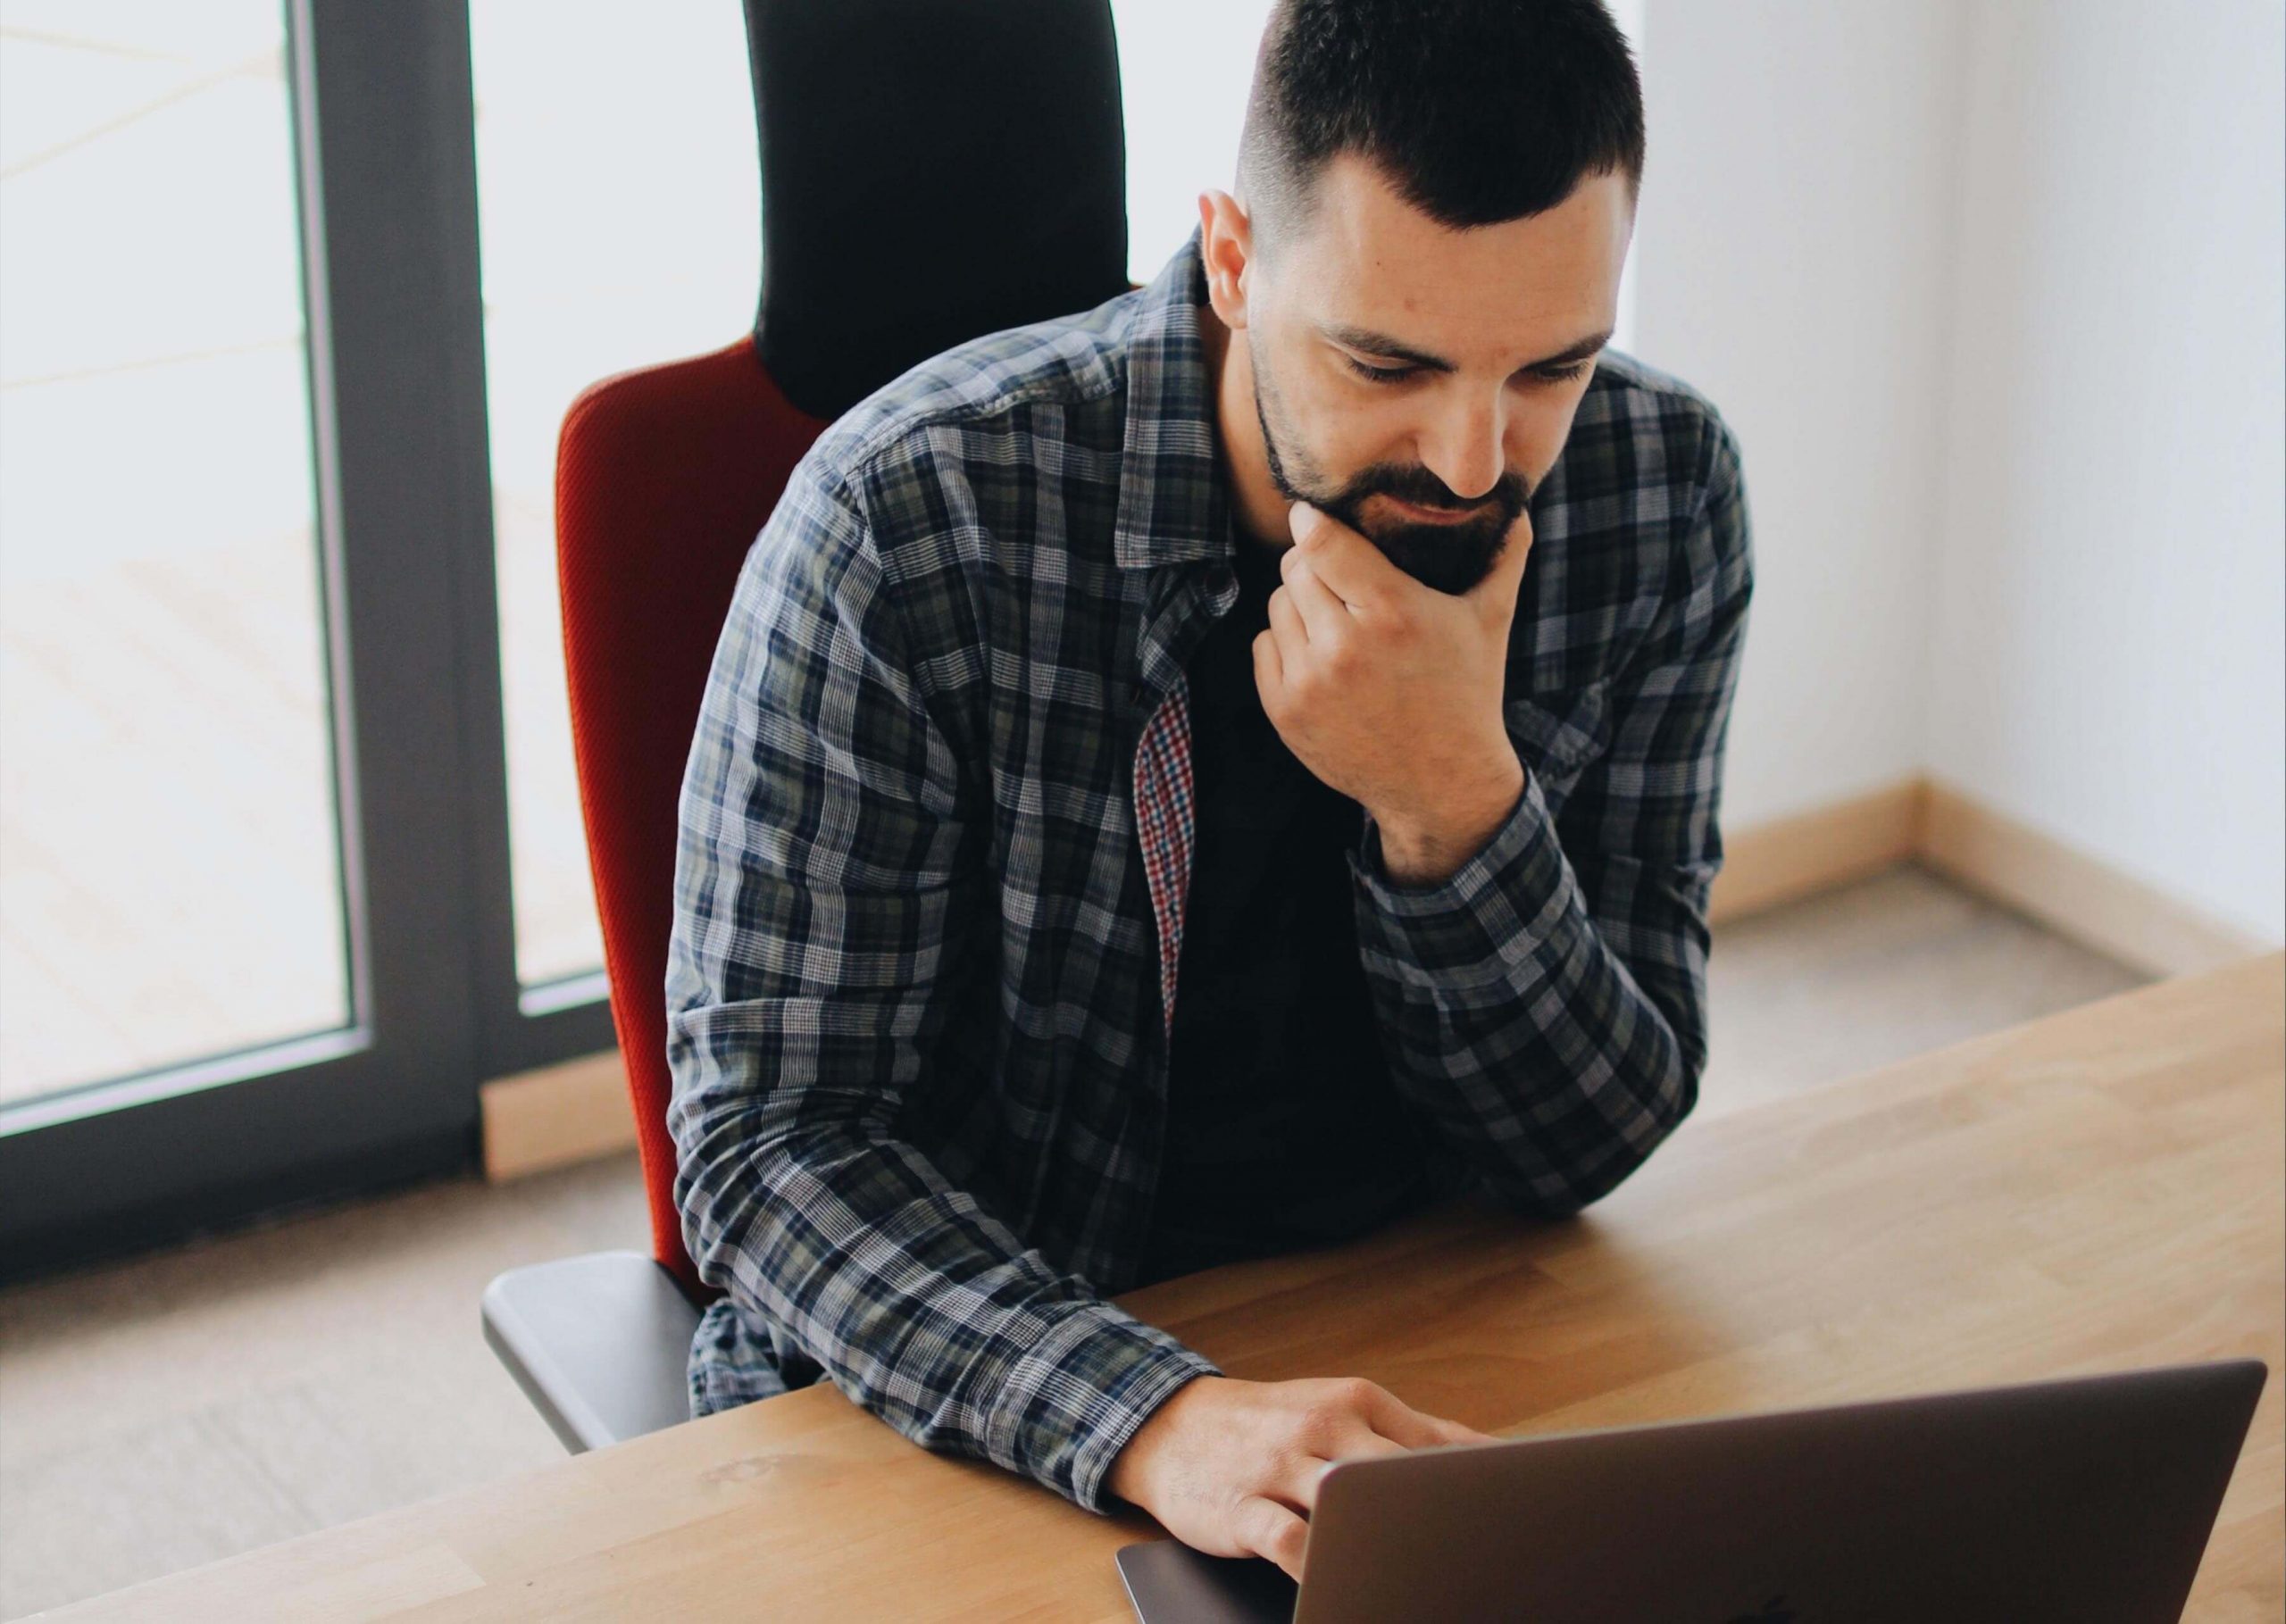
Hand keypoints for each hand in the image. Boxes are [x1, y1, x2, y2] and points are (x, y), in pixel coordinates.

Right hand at [1104, 1374, 1499, 1582]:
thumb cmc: (1271, 1423)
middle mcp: (1324, 1427)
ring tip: (1424, 1581)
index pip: (1437, 1446)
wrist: (1171, 1425)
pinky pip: (1289, 1542)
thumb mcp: (1340, 1409)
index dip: (1483, 1488)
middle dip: (1444, 1518)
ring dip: (1386, 1543)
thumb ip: (1415, 1431)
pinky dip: (1320, 1567)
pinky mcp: (1243, 1507)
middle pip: (1402, 1474)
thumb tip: (1492, 1451)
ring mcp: (1281, 1465)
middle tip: (1483, 1561)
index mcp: (1357, 1402)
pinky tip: (1341, 1587)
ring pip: (1348, 1502)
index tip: (1520, 1520)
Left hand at [1254, 503, 1532, 882]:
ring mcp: (1309, 682)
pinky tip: (1323, 657)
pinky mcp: (1284, 711)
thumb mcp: (1491, 622)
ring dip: (1300, 603)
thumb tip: (1520, 507)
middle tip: (1339, 576)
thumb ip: (1506, 557)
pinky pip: (1264, 645)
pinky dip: (1286, 643)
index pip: (1322, 542)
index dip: (1311, 521)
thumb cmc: (1468, 692)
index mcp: (1394, 613)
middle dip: (1314, 564)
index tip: (1309, 514)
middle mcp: (1345, 646)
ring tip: (1338, 621)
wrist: (1440, 783)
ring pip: (1277, 604)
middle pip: (1296, 568)